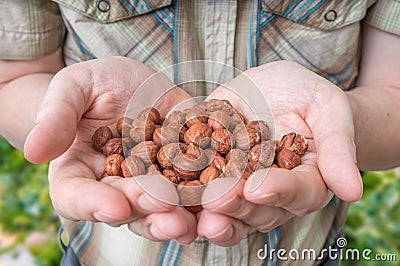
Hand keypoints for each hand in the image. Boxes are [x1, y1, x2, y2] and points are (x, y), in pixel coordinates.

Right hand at [24, 57, 196, 243]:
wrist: (134, 81)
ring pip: (163, 208)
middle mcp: (116, 185)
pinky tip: (221, 199)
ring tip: (194, 220)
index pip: (77, 196)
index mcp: (80, 171)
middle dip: (147, 212)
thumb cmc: (96, 83)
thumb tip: (33, 151)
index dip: (93, 205)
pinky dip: (207, 195)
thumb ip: (56, 116)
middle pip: (127, 208)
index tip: (114, 206)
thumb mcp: (74, 88)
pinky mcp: (185, 170)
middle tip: (166, 212)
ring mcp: (153, 181)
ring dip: (179, 217)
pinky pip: (196, 186)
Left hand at [197, 60, 362, 245]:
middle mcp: (268, 193)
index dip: (278, 192)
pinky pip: (195, 186)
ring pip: (224, 209)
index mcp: (304, 182)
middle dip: (235, 205)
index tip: (259, 188)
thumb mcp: (329, 111)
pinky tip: (166, 187)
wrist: (277, 90)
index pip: (296, 193)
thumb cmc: (310, 99)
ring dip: (206, 212)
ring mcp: (237, 186)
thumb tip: (352, 191)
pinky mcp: (209, 171)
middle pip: (255, 209)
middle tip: (217, 199)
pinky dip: (181, 190)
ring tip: (190, 207)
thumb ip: (338, 148)